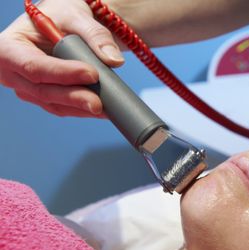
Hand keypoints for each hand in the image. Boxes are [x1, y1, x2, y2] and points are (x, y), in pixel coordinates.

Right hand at [0, 0, 123, 117]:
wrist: (62, 26)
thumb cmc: (61, 16)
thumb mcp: (75, 16)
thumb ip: (95, 35)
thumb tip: (114, 60)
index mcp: (8, 47)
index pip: (33, 65)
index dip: (61, 73)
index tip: (90, 73)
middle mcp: (13, 73)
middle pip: (43, 91)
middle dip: (74, 98)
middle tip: (99, 103)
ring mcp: (28, 89)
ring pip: (54, 104)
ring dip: (81, 108)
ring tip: (106, 108)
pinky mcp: (44, 99)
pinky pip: (64, 108)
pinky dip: (84, 110)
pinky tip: (104, 110)